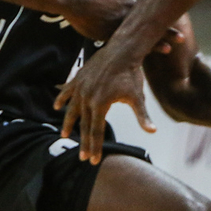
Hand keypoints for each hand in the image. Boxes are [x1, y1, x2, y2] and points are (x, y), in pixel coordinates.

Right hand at [55, 24, 183, 162]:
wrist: (122, 50)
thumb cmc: (131, 74)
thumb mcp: (137, 97)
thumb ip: (142, 116)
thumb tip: (153, 131)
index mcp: (100, 104)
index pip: (97, 131)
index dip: (95, 147)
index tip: (93, 161)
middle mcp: (87, 98)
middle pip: (84, 125)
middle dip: (84, 142)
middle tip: (83, 158)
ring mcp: (80, 88)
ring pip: (72, 110)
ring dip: (69, 124)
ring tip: (65, 135)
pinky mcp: (78, 78)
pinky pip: (67, 92)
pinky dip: (61, 100)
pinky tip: (57, 107)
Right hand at [62, 0, 135, 41]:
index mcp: (130, 3)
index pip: (145, 12)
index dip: (141, 13)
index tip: (134, 13)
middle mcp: (126, 17)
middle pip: (138, 26)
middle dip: (134, 24)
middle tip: (124, 21)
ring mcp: (116, 28)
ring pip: (125, 34)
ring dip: (122, 32)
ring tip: (111, 26)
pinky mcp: (105, 37)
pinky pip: (112, 40)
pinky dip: (110, 37)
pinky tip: (104, 30)